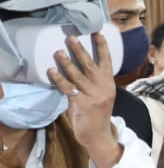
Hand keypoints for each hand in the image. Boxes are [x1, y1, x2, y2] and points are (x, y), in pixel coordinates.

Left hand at [48, 33, 121, 167]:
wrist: (97, 134)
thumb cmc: (96, 114)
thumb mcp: (100, 96)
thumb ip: (90, 83)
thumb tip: (74, 69)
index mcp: (109, 84)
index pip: (107, 61)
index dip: (102, 47)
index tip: (97, 33)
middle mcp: (103, 87)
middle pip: (90, 65)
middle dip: (80, 50)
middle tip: (71, 37)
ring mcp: (93, 96)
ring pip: (77, 75)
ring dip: (66, 62)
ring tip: (58, 51)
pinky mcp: (82, 103)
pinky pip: (68, 88)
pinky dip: (58, 79)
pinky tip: (51, 71)